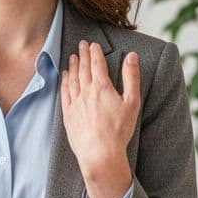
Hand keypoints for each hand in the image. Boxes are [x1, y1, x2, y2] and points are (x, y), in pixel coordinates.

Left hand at [61, 41, 139, 197]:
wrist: (100, 153)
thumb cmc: (118, 131)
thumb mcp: (132, 103)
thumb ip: (131, 77)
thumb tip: (132, 56)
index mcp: (102, 88)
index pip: (97, 64)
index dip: (95, 52)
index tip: (94, 44)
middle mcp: (86, 92)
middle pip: (83, 68)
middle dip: (83, 54)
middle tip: (82, 44)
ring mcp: (75, 103)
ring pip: (72, 78)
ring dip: (73, 65)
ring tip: (73, 56)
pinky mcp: (68, 114)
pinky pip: (65, 92)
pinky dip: (64, 81)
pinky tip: (65, 76)